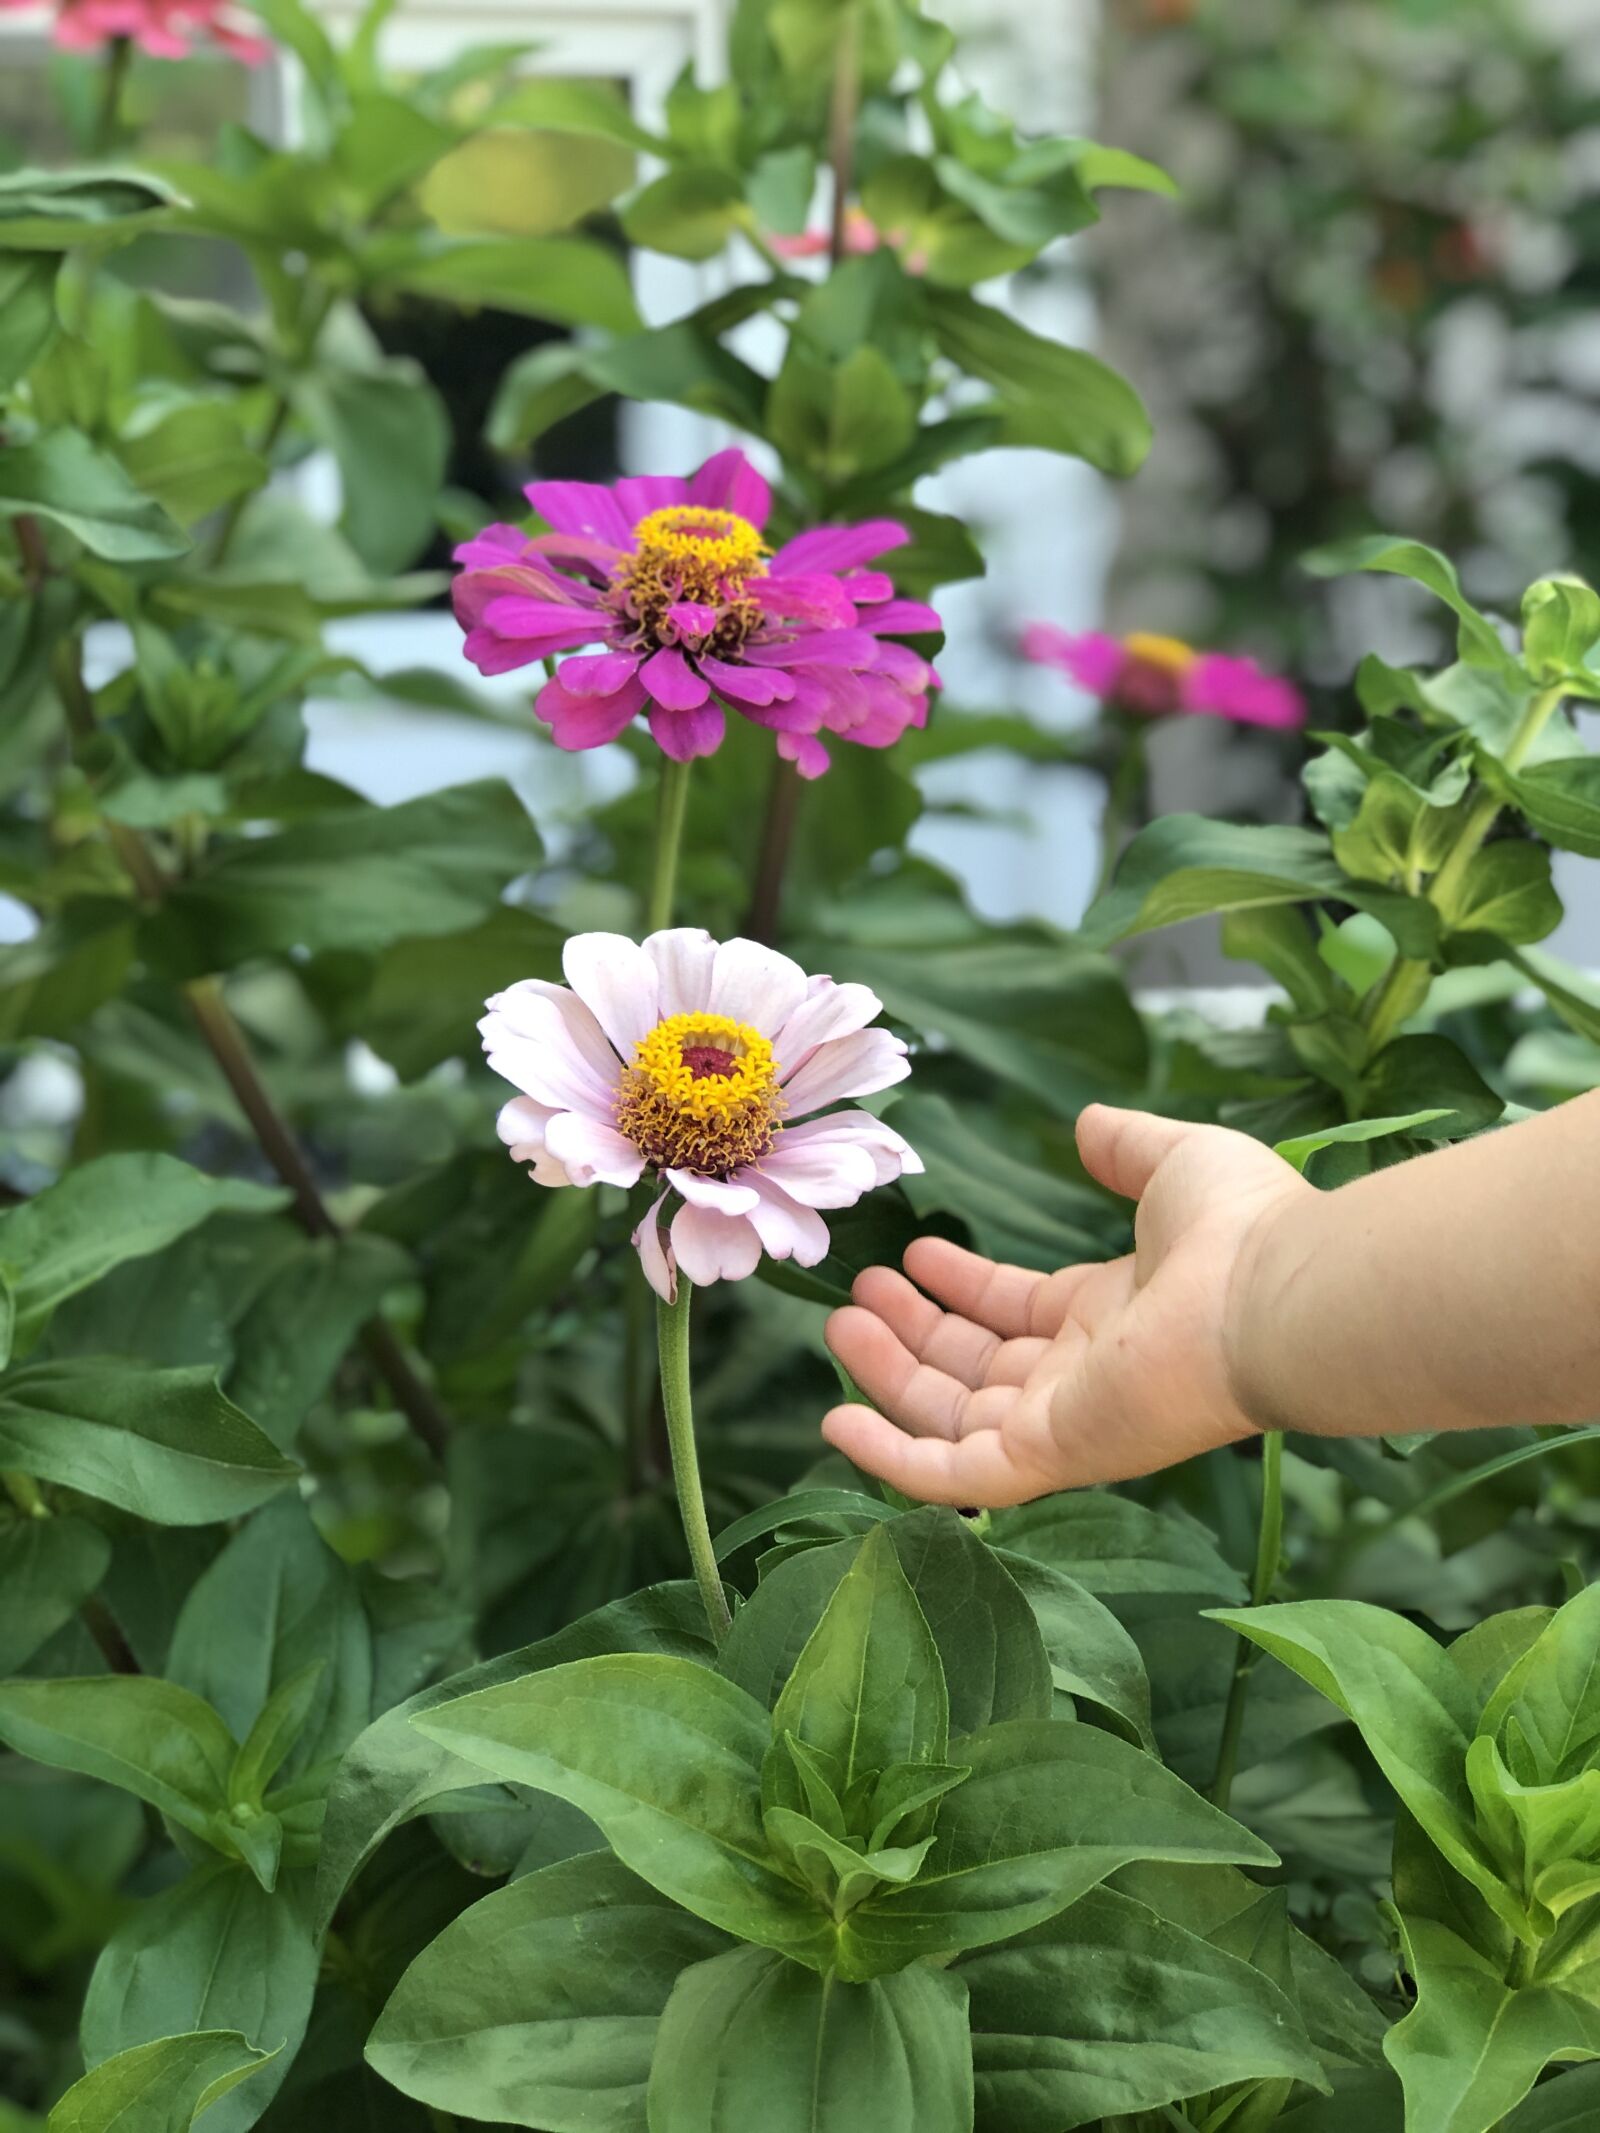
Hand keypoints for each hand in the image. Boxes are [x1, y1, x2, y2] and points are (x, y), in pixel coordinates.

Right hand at [822, 1103, 1311, 1506]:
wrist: (1270, 1297)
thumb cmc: (1237, 1228)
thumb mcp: (1174, 1162)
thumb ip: (1125, 1145)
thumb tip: (1086, 1125)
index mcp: (1110, 1314)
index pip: (1017, 1312)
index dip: (962, 1287)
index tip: (913, 1256)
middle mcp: (1082, 1375)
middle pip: (975, 1367)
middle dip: (912, 1334)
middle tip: (855, 1298)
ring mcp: (1064, 1421)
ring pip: (952, 1417)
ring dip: (891, 1378)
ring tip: (839, 1328)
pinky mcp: (1050, 1454)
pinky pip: (955, 1474)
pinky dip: (892, 1460)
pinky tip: (837, 1423)